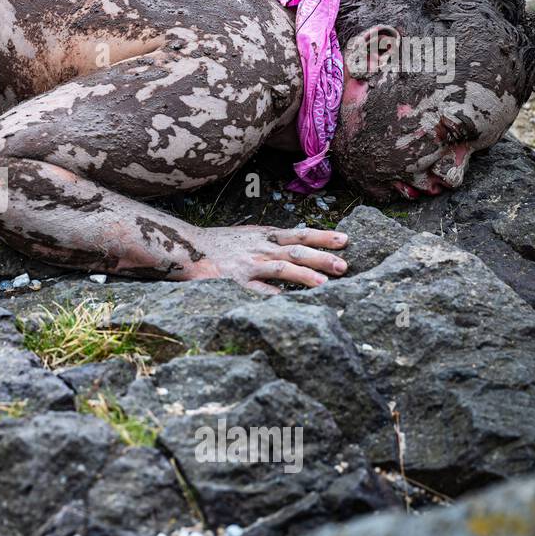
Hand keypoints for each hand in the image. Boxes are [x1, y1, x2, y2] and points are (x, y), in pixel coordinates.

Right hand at [187, 226, 347, 294]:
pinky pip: (258, 289)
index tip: (345, 240)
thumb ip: (271, 239)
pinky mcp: (236, 280)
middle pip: (296, 250)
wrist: (189, 246)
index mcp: (265, 235)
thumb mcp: (249, 234)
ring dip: (304, 275)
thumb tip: (297, 244)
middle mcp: (261, 247)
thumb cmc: (221, 243)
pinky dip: (273, 295)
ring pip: (282, 267)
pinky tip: (289, 302)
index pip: (300, 233)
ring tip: (325, 283)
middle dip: (321, 257)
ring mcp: (249, 264)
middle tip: (344, 266)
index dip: (323, 236)